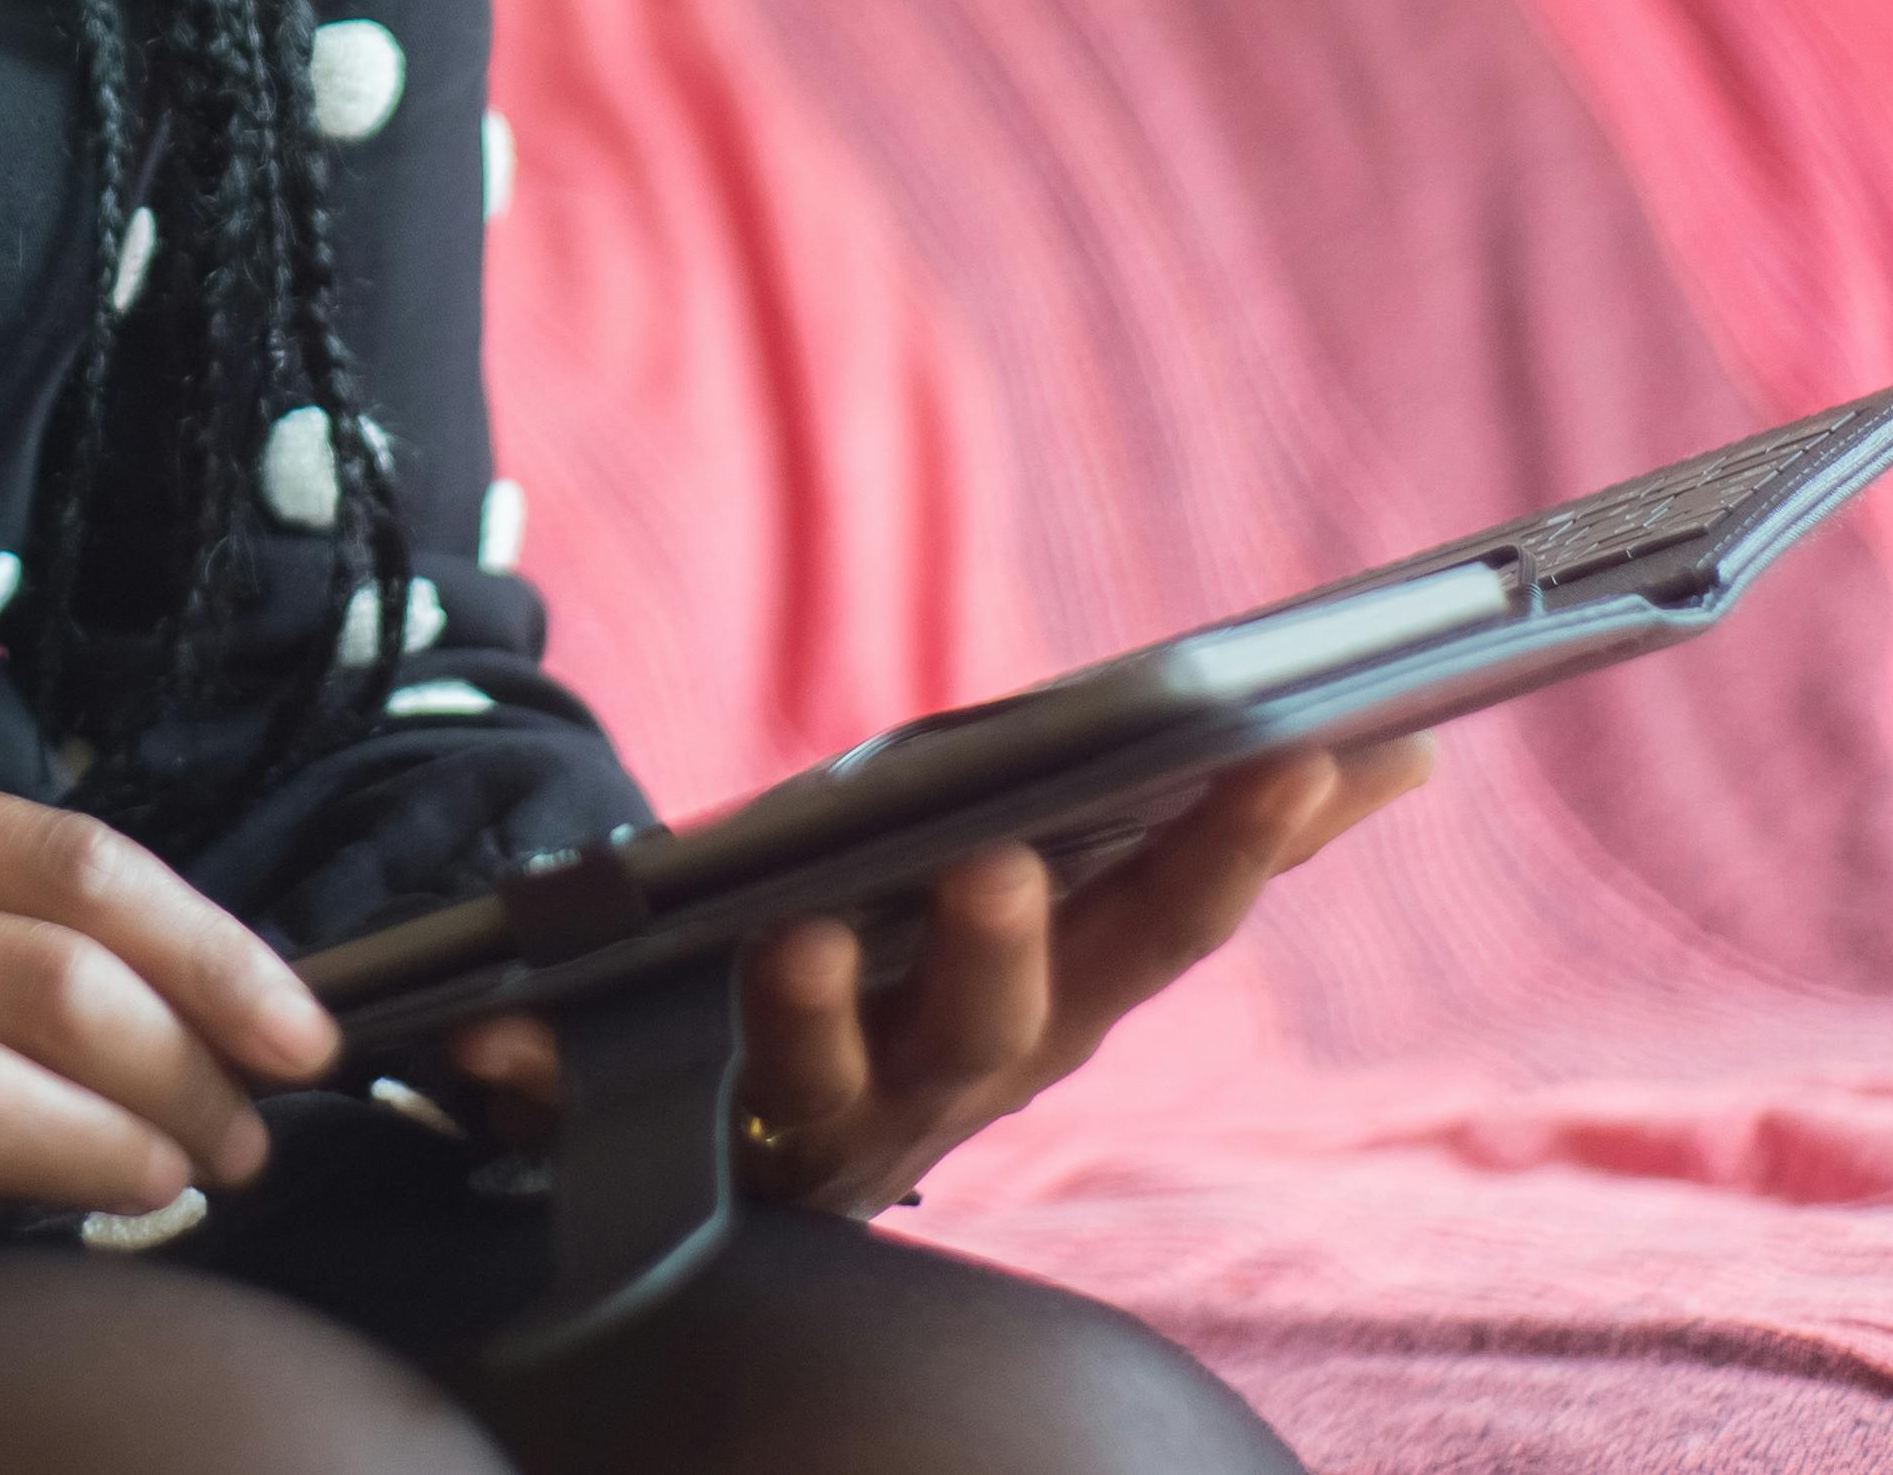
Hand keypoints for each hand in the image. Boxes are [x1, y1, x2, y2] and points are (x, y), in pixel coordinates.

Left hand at [441, 737, 1431, 1216]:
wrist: (731, 1149)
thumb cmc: (925, 982)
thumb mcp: (1073, 918)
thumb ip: (1220, 839)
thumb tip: (1409, 744)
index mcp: (1051, 1009)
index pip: (1160, 934)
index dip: (1234, 856)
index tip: (1295, 759)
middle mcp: (942, 1085)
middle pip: (996, 1030)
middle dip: (1003, 950)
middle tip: (999, 864)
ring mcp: (797, 1123)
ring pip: (816, 1083)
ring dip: (809, 1015)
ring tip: (792, 938)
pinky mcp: (644, 1134)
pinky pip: (581, 1109)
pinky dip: (536, 1069)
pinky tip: (483, 1028)